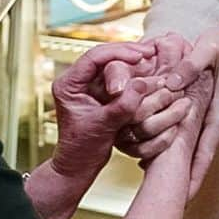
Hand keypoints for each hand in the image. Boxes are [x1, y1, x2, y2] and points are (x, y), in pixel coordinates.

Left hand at [51, 41, 185, 185]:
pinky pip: (117, 78)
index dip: (118, 52)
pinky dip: (131, 76)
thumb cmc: (82, 151)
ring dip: (131, 64)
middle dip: (127, 54)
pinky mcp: (99, 94)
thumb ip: (122, 107)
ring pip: (111, 65)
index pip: (93, 57)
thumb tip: (141, 85)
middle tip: (149, 53)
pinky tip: (146, 74)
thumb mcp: (103, 127)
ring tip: (151, 61)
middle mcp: (76, 81)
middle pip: (103, 57)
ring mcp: (88, 87)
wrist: (79, 166)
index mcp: (68, 84)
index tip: (139, 55)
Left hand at [172, 25, 218, 196]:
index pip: (205, 152)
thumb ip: (191, 67)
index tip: (183, 198)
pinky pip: (189, 135)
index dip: (193, 176)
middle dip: (185, 181)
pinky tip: (157, 153)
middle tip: (168, 205)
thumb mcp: (207, 50)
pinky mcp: (204, 112)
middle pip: (199, 158)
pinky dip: (177, 148)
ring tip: (158, 186)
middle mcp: (215, 120)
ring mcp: (210, 118)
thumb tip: (173, 84)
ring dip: (179, 167)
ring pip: (193, 149)